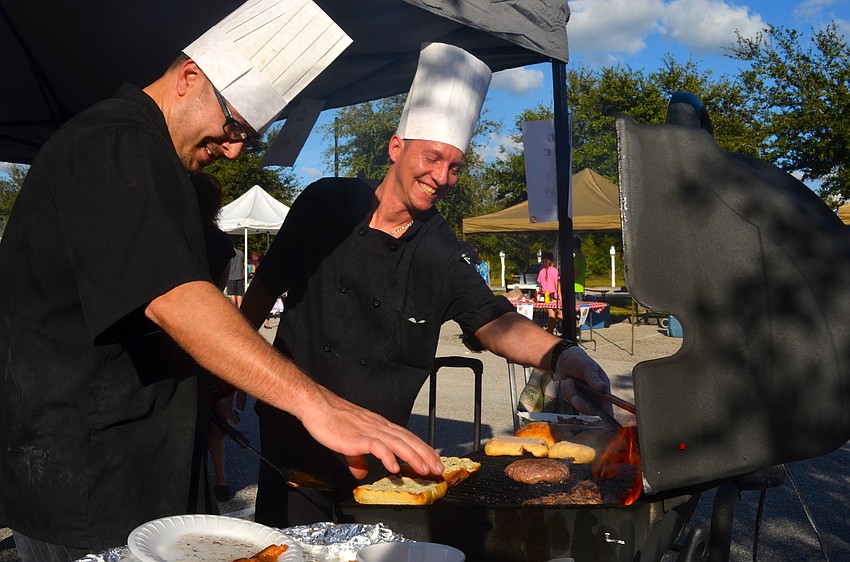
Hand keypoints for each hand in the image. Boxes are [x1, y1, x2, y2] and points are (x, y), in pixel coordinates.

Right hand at [298, 388, 443, 479]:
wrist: (317, 406)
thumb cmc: (332, 420)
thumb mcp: (349, 443)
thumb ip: (357, 458)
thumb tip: (361, 473)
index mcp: (379, 426)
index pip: (407, 437)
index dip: (423, 449)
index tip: (434, 460)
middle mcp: (379, 426)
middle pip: (408, 440)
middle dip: (425, 455)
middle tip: (438, 468)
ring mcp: (369, 430)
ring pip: (398, 443)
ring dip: (413, 457)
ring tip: (424, 469)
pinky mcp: (357, 436)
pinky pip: (377, 446)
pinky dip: (388, 457)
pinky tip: (394, 467)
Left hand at [555, 345, 612, 414]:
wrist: (564, 359)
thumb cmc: (580, 360)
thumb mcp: (587, 366)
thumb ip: (593, 377)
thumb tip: (602, 387)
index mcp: (603, 389)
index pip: (607, 407)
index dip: (606, 415)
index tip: (601, 420)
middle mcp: (595, 396)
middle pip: (590, 410)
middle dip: (581, 404)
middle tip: (575, 396)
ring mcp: (584, 398)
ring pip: (577, 404)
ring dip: (571, 392)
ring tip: (569, 380)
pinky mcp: (573, 398)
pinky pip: (568, 399)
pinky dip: (566, 390)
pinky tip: (567, 381)